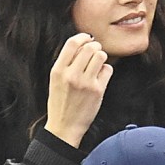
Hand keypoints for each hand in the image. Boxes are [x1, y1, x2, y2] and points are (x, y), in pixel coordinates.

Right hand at [45, 33, 113, 147]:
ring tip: (97, 64)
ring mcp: (85, 83)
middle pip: (90, 48)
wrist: (64, 126)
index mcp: (58, 71)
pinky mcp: (97, 90)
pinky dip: (106, 70)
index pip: (72, 44)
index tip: (87, 38)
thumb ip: (66, 63)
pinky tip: (100, 77)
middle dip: (95, 47)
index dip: (82, 37)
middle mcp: (71, 75)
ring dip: (101, 57)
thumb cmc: (61, 102)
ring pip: (101, 56)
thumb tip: (83, 44)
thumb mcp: (56, 80)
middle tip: (95, 52)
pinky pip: (108, 70)